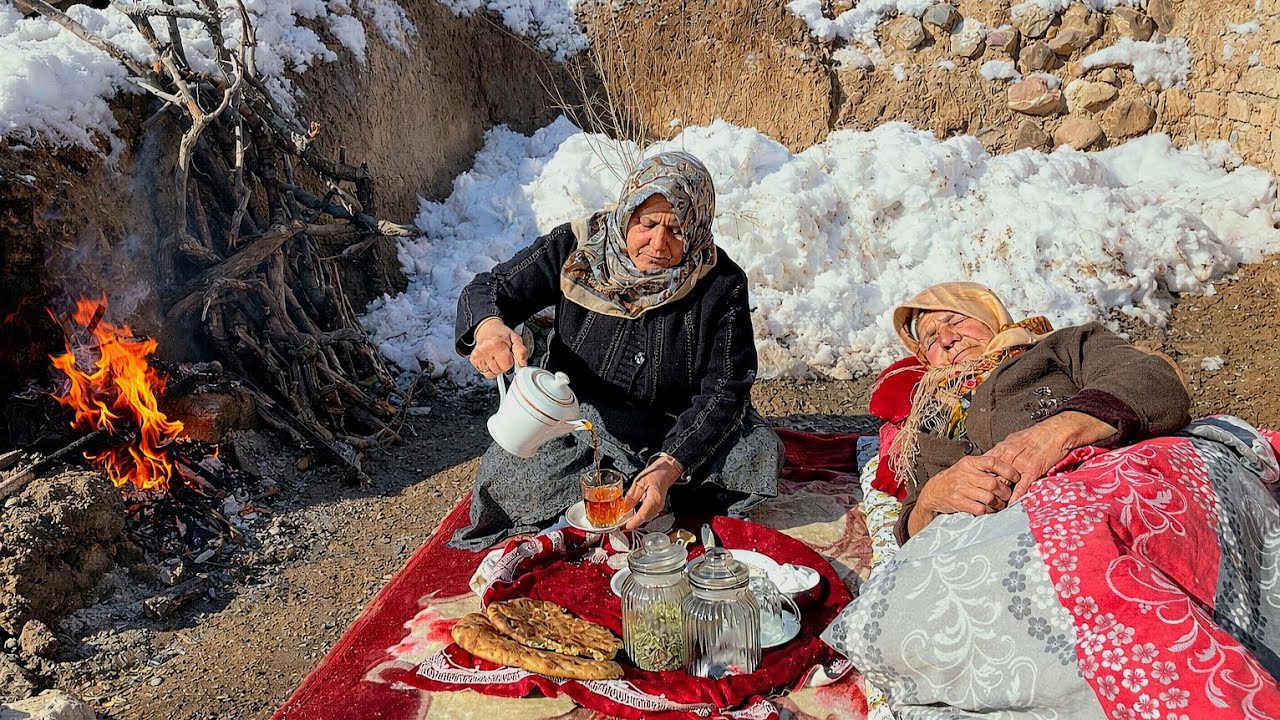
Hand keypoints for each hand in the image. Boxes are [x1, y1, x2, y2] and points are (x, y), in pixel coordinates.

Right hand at [469, 317, 527, 378]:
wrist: (487, 329)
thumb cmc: (502, 334)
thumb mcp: (515, 338)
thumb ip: (521, 351)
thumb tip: (522, 364)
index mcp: (496, 344)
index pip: (506, 365)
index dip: (510, 362)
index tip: (509, 355)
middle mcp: (485, 350)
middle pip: (499, 370)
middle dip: (503, 365)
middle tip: (502, 356)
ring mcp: (478, 355)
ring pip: (491, 374)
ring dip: (496, 368)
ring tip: (496, 358)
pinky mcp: (473, 359)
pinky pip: (484, 373)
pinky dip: (489, 369)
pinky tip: (490, 360)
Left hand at [623, 455, 681, 529]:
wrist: (665, 472)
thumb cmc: (655, 474)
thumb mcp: (639, 482)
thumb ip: (631, 496)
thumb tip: (624, 508)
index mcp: (654, 499)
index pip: (642, 515)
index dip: (632, 522)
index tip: (625, 526)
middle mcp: (658, 506)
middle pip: (643, 518)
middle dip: (632, 520)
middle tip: (622, 519)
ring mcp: (659, 508)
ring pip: (645, 517)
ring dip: (636, 518)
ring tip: (627, 514)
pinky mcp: (657, 508)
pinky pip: (647, 514)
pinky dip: (639, 514)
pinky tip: (634, 510)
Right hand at [917, 455, 1019, 516]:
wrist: (933, 492)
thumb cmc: (953, 480)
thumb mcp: (966, 468)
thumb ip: (983, 468)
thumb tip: (1007, 473)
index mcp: (969, 463)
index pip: (992, 462)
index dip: (1007, 470)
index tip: (1015, 477)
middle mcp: (965, 474)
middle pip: (994, 483)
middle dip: (1005, 492)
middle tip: (1007, 495)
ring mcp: (961, 489)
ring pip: (989, 497)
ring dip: (998, 503)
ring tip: (1000, 504)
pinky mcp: (959, 502)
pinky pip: (981, 508)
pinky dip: (989, 511)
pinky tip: (989, 510)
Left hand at [986, 412, 1115, 502]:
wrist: (1056, 431)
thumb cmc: (1038, 435)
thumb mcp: (1014, 440)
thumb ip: (1003, 452)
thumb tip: (992, 460)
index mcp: (1002, 448)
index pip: (984, 466)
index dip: (979, 477)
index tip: (975, 486)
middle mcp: (1008, 456)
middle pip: (991, 476)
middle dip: (987, 489)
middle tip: (981, 499)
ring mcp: (1019, 464)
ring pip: (1004, 483)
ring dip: (999, 496)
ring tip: (994, 506)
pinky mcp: (1032, 470)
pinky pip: (1020, 487)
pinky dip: (1014, 497)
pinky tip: (1009, 505)